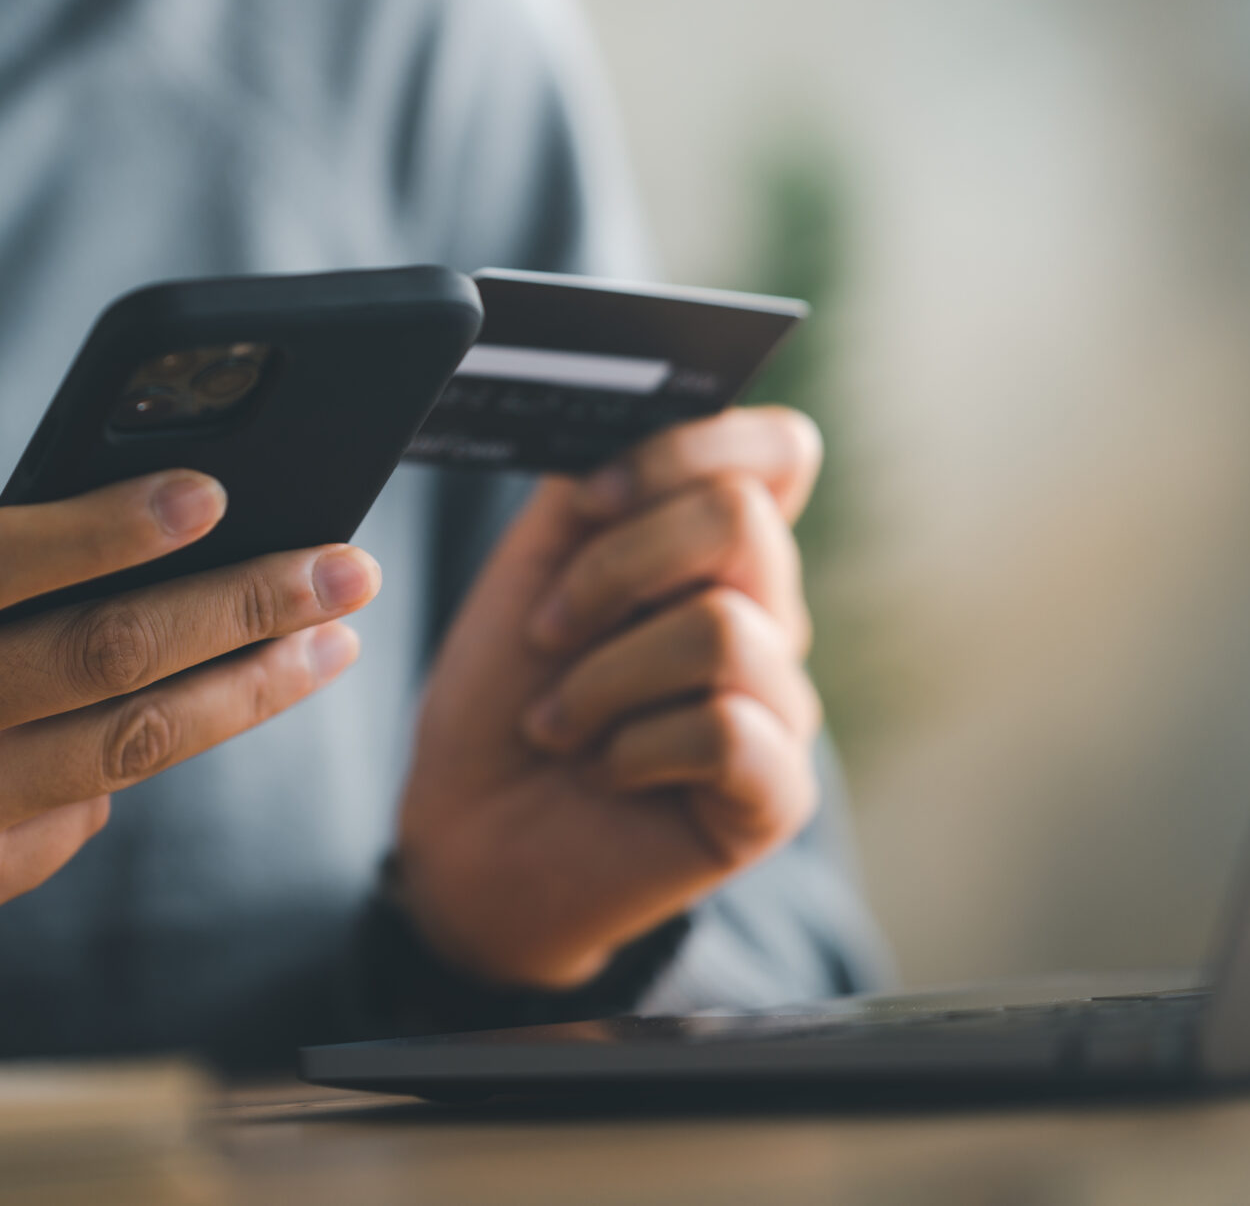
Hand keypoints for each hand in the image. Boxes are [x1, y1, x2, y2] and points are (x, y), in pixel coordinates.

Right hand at [0, 405, 376, 965]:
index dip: (105, 532)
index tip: (214, 490)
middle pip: (89, 666)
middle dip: (237, 611)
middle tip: (347, 567)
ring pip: (120, 754)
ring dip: (246, 693)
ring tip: (335, 639)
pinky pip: (83, 811)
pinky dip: (152, 748)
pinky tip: (209, 696)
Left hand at [396, 408, 825, 988]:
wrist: (469, 834)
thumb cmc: (506, 695)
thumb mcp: (532, 568)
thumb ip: (588, 484)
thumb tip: (627, 415)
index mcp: (713, 549)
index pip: (778, 451)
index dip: (694, 447)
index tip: (589, 498)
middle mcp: (766, 614)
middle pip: (742, 519)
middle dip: (614, 568)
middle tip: (548, 630)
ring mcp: (780, 704)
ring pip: (722, 629)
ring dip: (603, 677)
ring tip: (555, 723)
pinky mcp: (777, 793)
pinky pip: (728, 730)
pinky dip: (636, 749)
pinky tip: (604, 771)